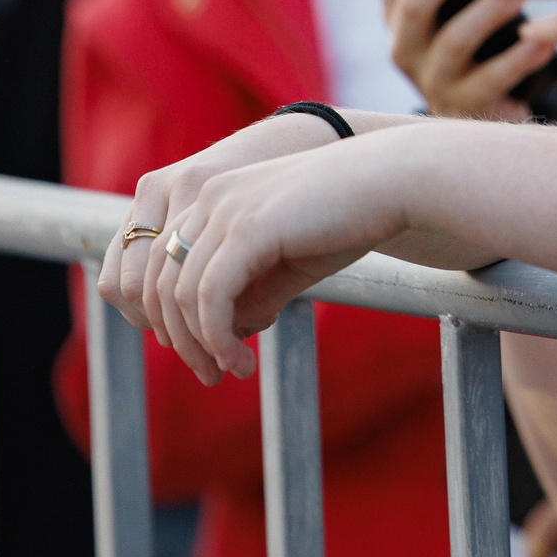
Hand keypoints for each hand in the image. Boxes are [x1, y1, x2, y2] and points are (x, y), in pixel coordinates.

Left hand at [154, 142, 410, 382]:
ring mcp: (224, 208)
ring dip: (201, 345)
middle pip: (160, 281)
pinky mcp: (247, 227)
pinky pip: (210, 295)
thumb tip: (225, 334)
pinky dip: (218, 337)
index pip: (161, 265)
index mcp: (214, 196)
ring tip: (231, 372)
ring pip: (180, 293)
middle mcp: (208, 196)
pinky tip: (241, 359)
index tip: (204, 353)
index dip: (171, 317)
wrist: (396, 182)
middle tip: (210, 375)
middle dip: (180, 338)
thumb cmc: (351, 219)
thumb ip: (254, 291)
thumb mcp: (290, 262)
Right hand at [351, 0, 556, 122]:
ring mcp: (435, 81)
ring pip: (455, 42)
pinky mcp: (468, 111)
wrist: (496, 119)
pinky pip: (493, 82)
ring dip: (488, 12)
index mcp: (402, 12)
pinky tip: (544, 42)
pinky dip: (520, 60)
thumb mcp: (456, 6)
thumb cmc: (481, 46)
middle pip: (414, 2)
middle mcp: (407, 46)